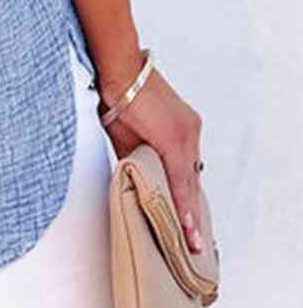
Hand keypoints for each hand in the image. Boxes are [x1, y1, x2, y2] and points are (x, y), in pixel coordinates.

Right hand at [96, 59, 205, 258]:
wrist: (114, 67)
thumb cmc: (116, 92)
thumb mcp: (126, 132)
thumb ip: (135, 156)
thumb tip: (133, 179)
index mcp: (181, 127)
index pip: (186, 169)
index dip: (186, 195)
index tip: (186, 218)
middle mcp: (190, 130)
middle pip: (191, 178)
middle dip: (191, 210)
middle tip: (192, 239)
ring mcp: (186, 132)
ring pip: (189, 181)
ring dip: (188, 212)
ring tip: (190, 241)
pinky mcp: (175, 137)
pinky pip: (180, 178)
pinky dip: (181, 201)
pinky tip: (183, 223)